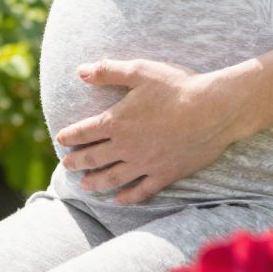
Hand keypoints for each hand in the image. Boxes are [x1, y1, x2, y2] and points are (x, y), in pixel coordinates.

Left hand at [56, 57, 250, 203]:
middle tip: (66, 166)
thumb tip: (80, 71)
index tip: (59, 140)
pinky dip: (128, 197)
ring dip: (96, 183)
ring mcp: (145, 164)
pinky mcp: (165, 174)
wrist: (212, 110)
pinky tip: (120, 200)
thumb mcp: (140, 71)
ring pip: (113, 178)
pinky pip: (142, 191)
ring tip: (85, 186)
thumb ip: (108, 71)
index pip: (85, 132)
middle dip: (77, 162)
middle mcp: (127, 147)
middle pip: (94, 158)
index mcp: (117, 121)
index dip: (70, 136)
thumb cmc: (176, 87)